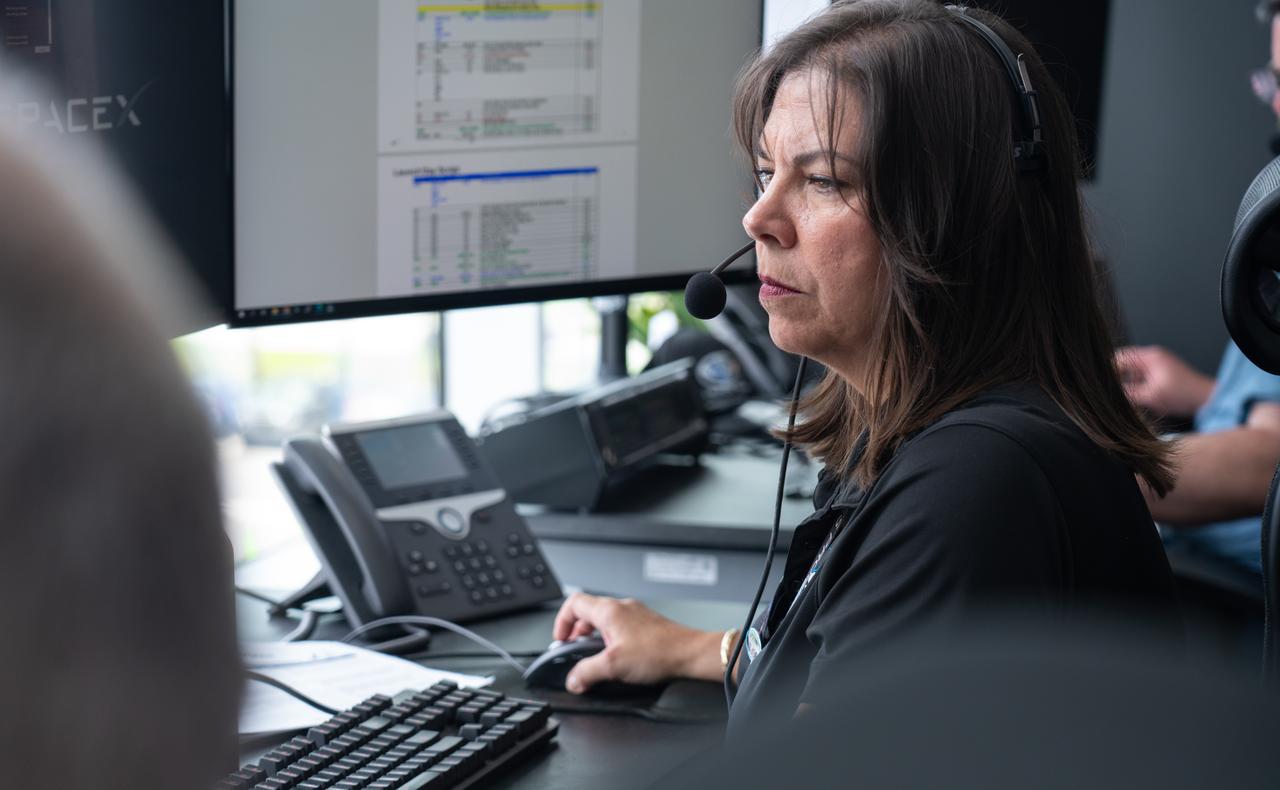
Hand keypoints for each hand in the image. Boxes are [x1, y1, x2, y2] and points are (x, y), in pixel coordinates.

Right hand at [551, 592, 720, 692]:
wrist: (690, 654)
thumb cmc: (659, 652)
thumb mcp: (613, 666)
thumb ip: (587, 673)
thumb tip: (573, 679)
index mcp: (609, 611)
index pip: (574, 603)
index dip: (561, 621)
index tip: (561, 640)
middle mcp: (622, 607)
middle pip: (588, 612)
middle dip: (576, 632)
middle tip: (574, 650)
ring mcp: (635, 614)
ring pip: (604, 620)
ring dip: (594, 637)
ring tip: (594, 656)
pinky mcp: (645, 624)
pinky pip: (620, 627)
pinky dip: (611, 639)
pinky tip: (617, 657)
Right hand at [1114, 345, 1214, 418]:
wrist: (1207, 399)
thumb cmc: (1184, 394)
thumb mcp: (1150, 396)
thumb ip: (1127, 393)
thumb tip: (1110, 393)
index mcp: (1149, 356)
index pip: (1119, 358)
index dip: (1108, 371)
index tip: (1101, 384)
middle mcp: (1152, 358)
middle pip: (1124, 366)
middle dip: (1118, 380)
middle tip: (1111, 394)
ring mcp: (1157, 366)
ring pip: (1132, 374)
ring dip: (1128, 387)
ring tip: (1127, 400)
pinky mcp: (1161, 375)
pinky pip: (1141, 380)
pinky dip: (1138, 390)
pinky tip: (1140, 401)